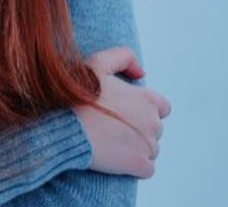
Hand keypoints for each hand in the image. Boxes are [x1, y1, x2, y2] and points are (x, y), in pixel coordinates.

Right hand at [73, 46, 171, 178]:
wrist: (65, 127)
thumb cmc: (78, 95)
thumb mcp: (97, 63)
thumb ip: (124, 57)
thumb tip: (142, 73)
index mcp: (148, 99)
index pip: (162, 108)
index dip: (143, 109)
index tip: (123, 112)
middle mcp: (154, 122)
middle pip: (154, 130)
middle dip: (138, 130)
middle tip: (111, 128)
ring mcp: (149, 145)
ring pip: (150, 150)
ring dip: (135, 148)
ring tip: (109, 143)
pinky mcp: (140, 165)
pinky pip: (146, 169)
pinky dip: (133, 166)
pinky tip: (114, 159)